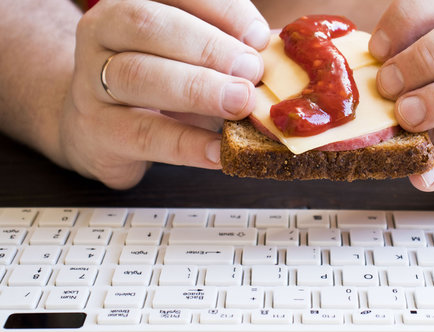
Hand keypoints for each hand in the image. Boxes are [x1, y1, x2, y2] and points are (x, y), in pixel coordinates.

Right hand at [60, 0, 269, 187]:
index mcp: (134, 1)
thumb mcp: (193, 56)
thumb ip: (229, 50)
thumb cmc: (161, 82)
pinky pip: (142, 134)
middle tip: (251, 72)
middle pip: (149, 26)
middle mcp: (104, 31)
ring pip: (138, 75)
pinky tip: (219, 150)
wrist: (101, 128)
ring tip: (239, 102)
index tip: (259, 36)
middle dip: (209, 47)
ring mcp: (91, 80)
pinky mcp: (97, 130)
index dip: (223, 10)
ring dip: (197, 89)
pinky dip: (186, 143)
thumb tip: (279, 57)